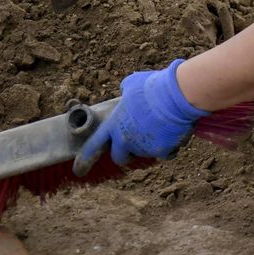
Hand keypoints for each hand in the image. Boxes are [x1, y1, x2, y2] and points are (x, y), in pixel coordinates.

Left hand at [73, 60, 207, 174]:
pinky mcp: (163, 151)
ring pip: (146, 153)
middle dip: (126, 154)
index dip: (85, 159)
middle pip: (120, 158)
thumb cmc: (151, 88)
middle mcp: (126, 140)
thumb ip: (125, 92)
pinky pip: (166, 153)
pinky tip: (174, 130)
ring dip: (150, 145)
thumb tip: (126, 90)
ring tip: (160, 124)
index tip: (78, 170)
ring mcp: (144, 148)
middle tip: (134, 143)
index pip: (94, 146)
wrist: (175, 95)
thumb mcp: (132, 84)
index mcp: (114, 125)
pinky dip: (170, 146)